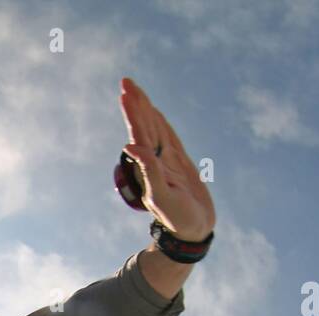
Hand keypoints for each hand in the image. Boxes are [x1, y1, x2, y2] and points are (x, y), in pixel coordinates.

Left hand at [119, 78, 215, 241]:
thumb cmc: (178, 218)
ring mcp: (166, 161)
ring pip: (154, 129)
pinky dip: (161, 124)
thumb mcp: (162, 196)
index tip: (125, 93)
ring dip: (145, 110)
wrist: (193, 230)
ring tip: (135, 91)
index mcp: (148, 166)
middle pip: (144, 126)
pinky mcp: (179, 163)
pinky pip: (168, 138)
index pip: (139, 133)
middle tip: (126, 81)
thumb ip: (149, 172)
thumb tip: (131, 146)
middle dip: (136, 104)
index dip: (133, 113)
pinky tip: (154, 113)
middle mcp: (155, 160)